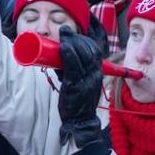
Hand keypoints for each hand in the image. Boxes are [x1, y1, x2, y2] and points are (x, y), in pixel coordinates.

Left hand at [56, 27, 103, 149]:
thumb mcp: (79, 80)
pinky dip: (69, 55)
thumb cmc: (77, 100)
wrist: (80, 121)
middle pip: (89, 49)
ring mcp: (86, 80)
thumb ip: (71, 68)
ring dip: (72, 42)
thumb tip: (58, 53)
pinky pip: (74, 67)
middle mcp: (94, 74)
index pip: (94, 50)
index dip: (84, 39)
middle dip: (77, 37)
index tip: (72, 34)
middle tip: (65, 32)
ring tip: (63, 36)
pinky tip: (63, 47)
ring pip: (83, 55)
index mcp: (96, 71)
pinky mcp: (76, 86)